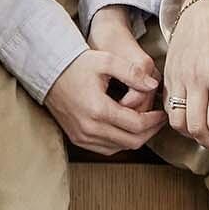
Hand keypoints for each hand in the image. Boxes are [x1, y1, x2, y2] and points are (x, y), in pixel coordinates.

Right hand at [47, 7, 164, 155]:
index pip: (137, 125)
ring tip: (144, 124)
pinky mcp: (77, 138)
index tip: (161, 113)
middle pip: (131, 141)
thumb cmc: (76, 64)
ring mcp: (82, 136)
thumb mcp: (106, 61)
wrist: (47, 71)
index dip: (154, 121)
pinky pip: (106, 149)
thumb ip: (132, 72)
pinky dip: (120, 142)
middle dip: (149, 132)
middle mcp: (89, 127)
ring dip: (135, 138)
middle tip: (157, 120)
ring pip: (120, 148)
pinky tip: (126, 129)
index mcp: (98, 109)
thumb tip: (153, 85)